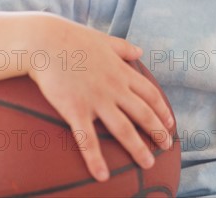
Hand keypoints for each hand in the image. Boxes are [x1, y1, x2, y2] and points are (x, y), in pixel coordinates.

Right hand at [27, 14, 173, 181]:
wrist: (46, 42)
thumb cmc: (74, 39)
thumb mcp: (104, 39)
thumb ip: (123, 48)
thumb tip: (140, 51)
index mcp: (121, 70)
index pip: (150, 94)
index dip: (162, 110)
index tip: (170, 123)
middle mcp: (114, 87)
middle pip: (142, 113)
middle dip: (157, 132)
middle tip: (167, 146)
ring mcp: (96, 100)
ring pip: (123, 129)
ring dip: (137, 148)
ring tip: (148, 164)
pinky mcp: (75, 109)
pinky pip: (88, 139)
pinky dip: (95, 159)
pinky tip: (103, 176)